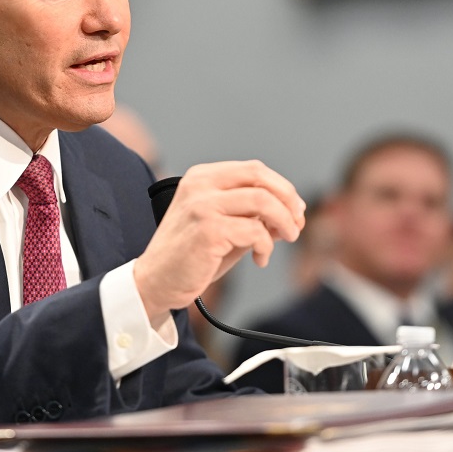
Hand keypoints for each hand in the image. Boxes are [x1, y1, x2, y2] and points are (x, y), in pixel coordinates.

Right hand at [133, 160, 304, 321]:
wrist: (156, 281)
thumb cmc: (191, 255)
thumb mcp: (224, 225)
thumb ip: (252, 214)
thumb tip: (291, 213)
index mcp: (202, 177)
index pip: (254, 169)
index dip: (282, 188)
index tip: (295, 210)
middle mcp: (200, 185)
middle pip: (260, 177)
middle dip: (288, 200)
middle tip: (296, 224)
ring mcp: (203, 205)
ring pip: (263, 201)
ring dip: (284, 222)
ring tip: (286, 239)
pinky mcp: (208, 230)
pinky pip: (255, 231)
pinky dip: (266, 246)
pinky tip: (259, 259)